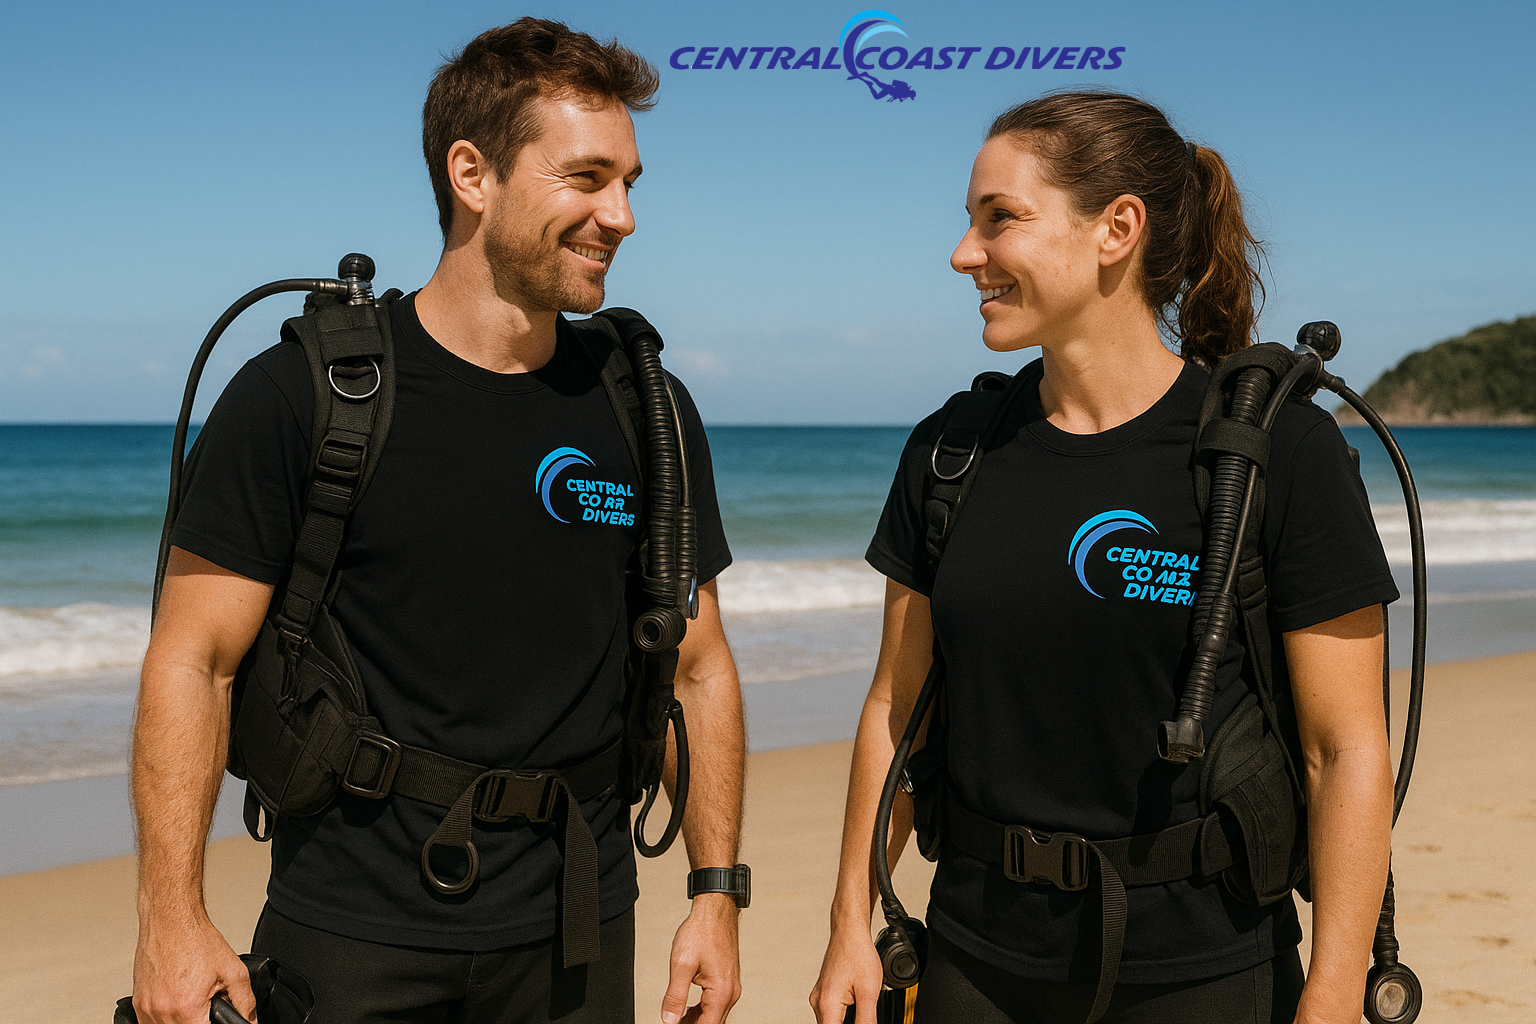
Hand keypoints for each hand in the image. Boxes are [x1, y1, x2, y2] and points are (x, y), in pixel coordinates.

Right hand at [133, 912, 255, 1023]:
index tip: (214, 1016)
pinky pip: (149, 1022)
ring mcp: (145, 1008)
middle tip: (206, 1003)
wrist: (171, 920)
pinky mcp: (136, 1003)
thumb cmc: (196, 940)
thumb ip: (245, 1002)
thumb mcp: (233, 971)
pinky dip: (165, 1017)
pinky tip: (177, 1000)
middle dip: (199, 1020)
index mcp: (186, 1008)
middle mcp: (161, 1012)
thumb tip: (250, 1021)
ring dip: (181, 1020)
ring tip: (192, 999)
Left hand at [660, 893, 740, 1023]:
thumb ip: (675, 997)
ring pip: (714, 1015)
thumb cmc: (701, 932)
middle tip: (672, 1022)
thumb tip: (669, 1020)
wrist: (715, 910)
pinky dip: (702, 1010)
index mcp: (721, 992)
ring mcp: (731, 986)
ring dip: (697, 1020)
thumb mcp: (681, 965)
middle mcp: (731, 992)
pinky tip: (687, 1010)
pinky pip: (716, 1003)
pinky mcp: (727, 980)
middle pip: (712, 1023)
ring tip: (676, 1019)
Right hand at [810, 920, 883, 1023]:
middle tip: (865, 1014)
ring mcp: (818, 996)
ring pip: (831, 1021)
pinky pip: (831, 1011)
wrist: (849, 932)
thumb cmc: (858, 953)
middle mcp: (818, 1001)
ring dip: (847, 1020)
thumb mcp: (869, 992)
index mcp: (827, 1004)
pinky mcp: (823, 991)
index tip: (862, 1022)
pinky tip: (856, 1004)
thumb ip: (867, 1020)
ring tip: (862, 1006)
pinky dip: (843, 1013)